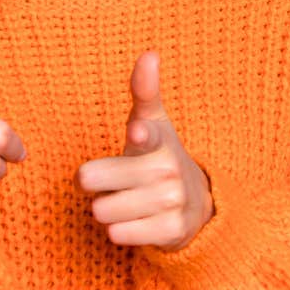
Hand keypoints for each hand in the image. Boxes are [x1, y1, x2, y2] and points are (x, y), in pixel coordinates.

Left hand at [75, 50, 213, 250]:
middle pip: (92, 180)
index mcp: (158, 140)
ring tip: (127, 201)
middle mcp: (167, 170)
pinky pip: (117, 235)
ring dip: (106, 209)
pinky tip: (136, 221)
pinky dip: (119, 231)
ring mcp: (171, 202)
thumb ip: (145, 91)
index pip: (146, 134)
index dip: (139, 135)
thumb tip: (150, 54)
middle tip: (114, 180)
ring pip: (102, 211)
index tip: (137, 133)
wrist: (197, 203)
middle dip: (95, 184)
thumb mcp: (154, 123)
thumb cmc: (158, 156)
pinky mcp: (170, 231)